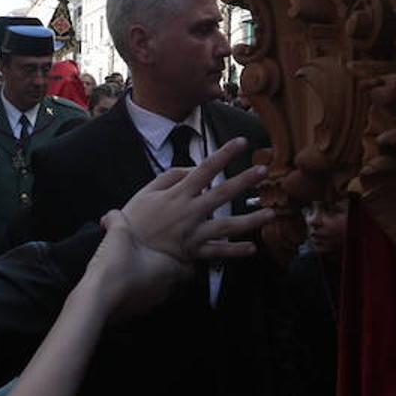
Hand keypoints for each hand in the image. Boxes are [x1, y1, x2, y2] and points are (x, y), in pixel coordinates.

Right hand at [119, 137, 272, 261]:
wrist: (124, 250)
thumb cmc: (135, 218)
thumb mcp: (147, 191)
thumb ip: (170, 176)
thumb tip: (192, 169)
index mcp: (178, 194)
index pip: (205, 169)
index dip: (224, 154)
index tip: (241, 142)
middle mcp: (189, 212)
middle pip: (222, 194)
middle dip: (244, 181)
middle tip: (264, 171)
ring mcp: (194, 234)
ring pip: (227, 227)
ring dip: (251, 220)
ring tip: (271, 213)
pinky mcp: (193, 253)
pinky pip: (217, 253)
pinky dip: (235, 252)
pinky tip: (252, 248)